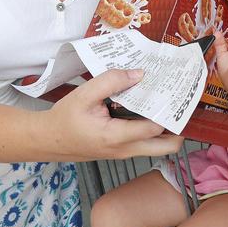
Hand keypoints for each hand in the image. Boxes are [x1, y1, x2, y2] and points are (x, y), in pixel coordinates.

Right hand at [44, 69, 182, 160]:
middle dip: (179, 128)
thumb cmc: (64, 119)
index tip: (174, 91)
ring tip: (166, 103)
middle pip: (167, 147)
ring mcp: (125, 152)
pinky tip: (148, 109)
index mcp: (116, 137)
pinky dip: (154, 130)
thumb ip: (111, 81)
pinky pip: (146, 143)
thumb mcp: (84, 95)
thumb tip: (139, 74)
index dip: (167, 110)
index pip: (154, 127)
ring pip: (158, 147)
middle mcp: (125, 149)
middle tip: (179, 104)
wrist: (48, 140)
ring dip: (167, 129)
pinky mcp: (122, 151)